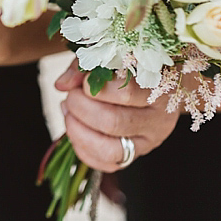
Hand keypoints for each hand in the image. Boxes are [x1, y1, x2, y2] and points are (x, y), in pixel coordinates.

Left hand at [54, 60, 178, 172]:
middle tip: (71, 96)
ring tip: (69, 112)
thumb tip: (62, 85)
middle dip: (81, 108)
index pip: (126, 94)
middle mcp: (158, 120)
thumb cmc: (130, 65)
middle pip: (113, 123)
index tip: (84, 82)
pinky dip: (83, 149)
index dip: (96, 89)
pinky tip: (76, 128)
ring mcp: (148, 142)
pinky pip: (106, 164)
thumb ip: (85, 65)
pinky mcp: (135, 156)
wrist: (157, 85)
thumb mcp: (111, 57)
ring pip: (110, 150)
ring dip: (79, 132)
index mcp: (159, 89)